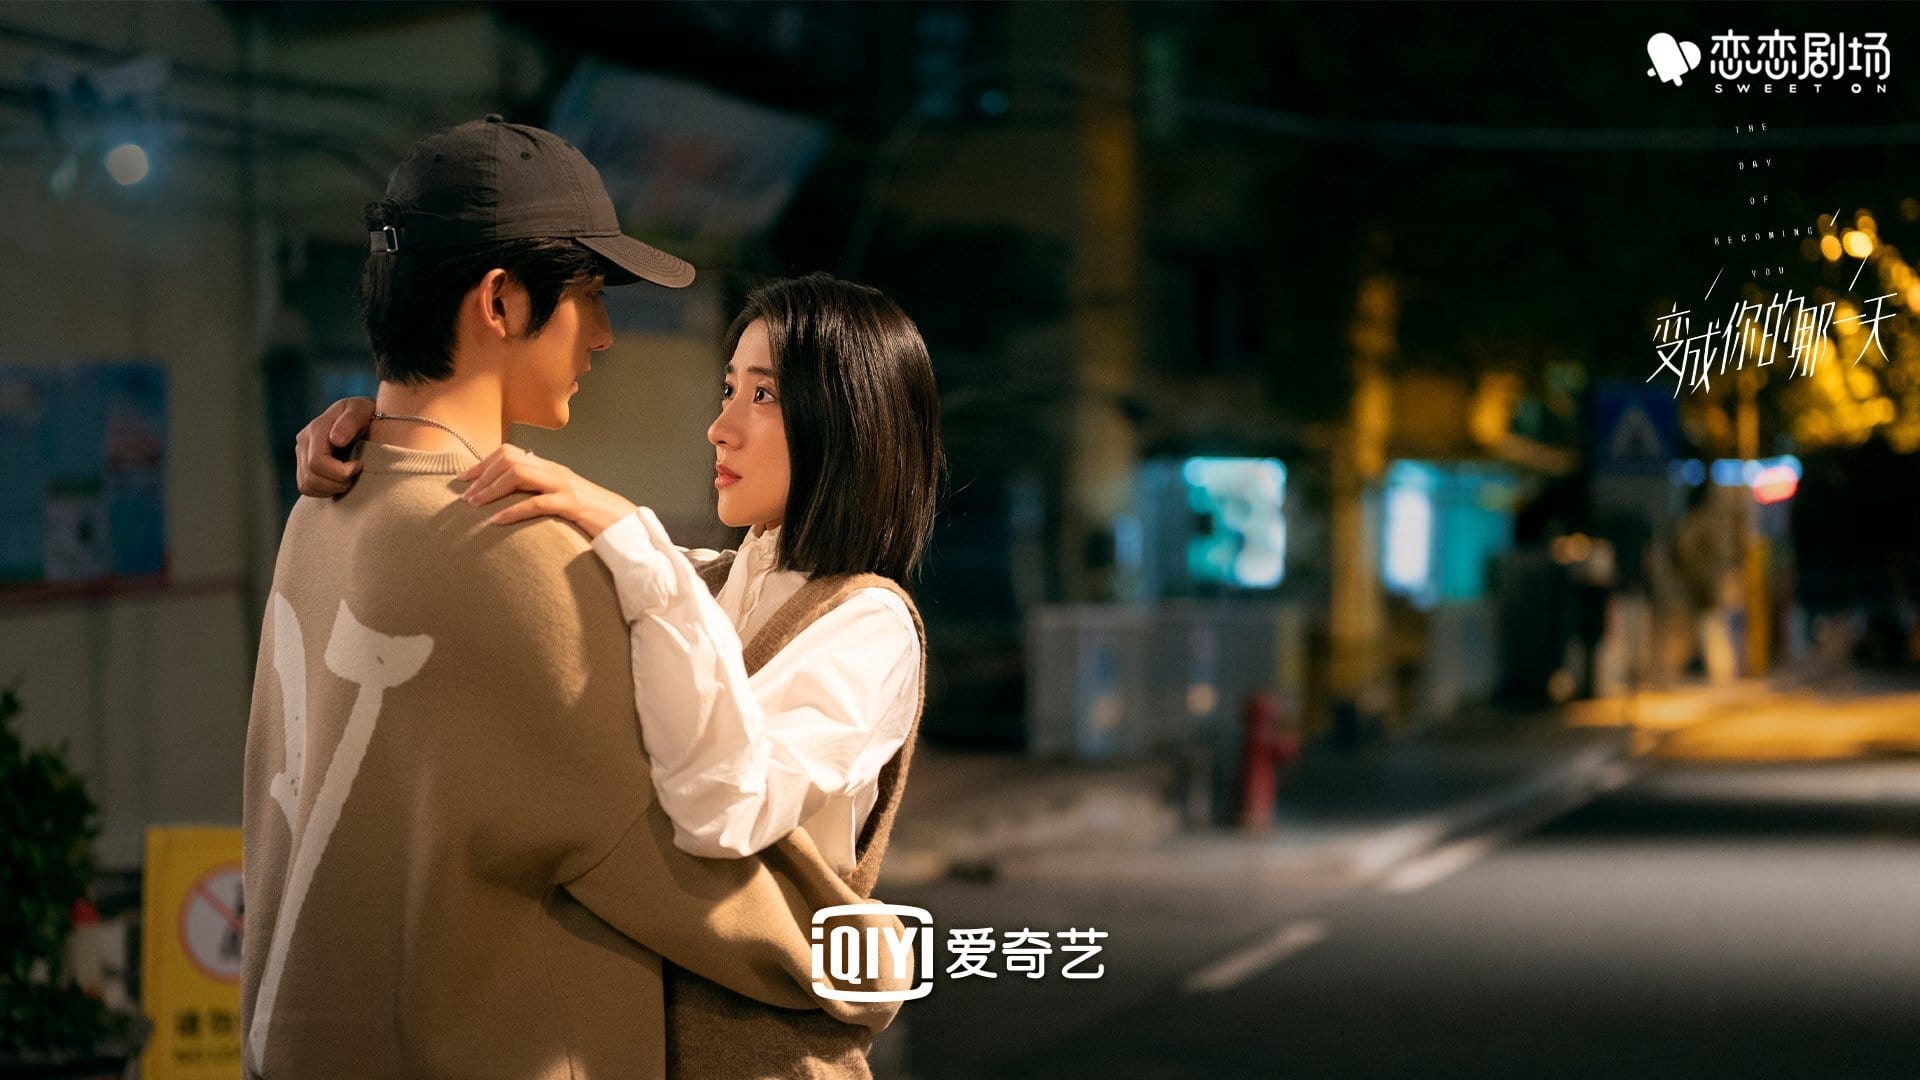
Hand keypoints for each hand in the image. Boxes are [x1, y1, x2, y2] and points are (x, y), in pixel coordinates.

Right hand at [294, 397, 375, 496]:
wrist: (362, 417)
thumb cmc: (366, 413)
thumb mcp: (362, 410)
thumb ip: (351, 421)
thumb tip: (336, 440)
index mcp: (316, 429)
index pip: (317, 462)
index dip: (340, 472)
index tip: (360, 465)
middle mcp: (303, 442)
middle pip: (311, 477)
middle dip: (337, 482)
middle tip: (356, 474)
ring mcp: (301, 455)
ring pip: (306, 486)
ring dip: (331, 488)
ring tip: (349, 478)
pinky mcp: (303, 466)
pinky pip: (307, 488)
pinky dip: (325, 490)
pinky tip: (340, 481)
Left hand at [458, 445, 635, 537]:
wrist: (625, 524)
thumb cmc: (591, 516)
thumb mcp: (561, 500)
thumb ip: (539, 494)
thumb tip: (511, 499)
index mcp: (551, 469)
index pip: (511, 453)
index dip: (483, 464)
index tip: (464, 480)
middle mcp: (555, 471)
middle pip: (510, 459)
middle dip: (483, 475)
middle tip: (465, 496)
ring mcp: (565, 486)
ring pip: (519, 474)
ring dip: (491, 490)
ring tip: (474, 506)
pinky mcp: (573, 505)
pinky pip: (537, 503)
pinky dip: (513, 511)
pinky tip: (497, 521)